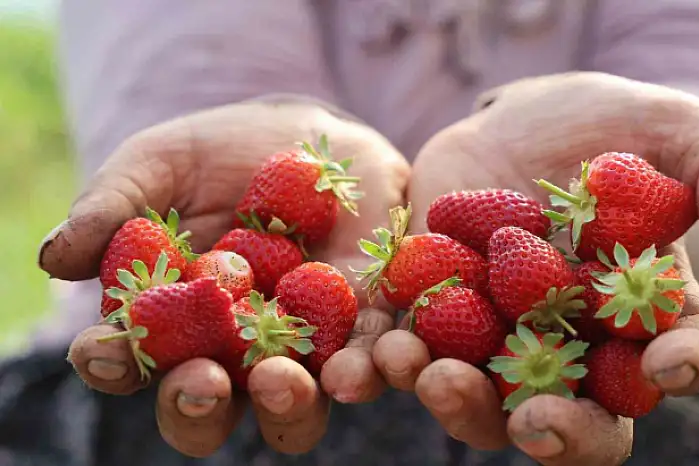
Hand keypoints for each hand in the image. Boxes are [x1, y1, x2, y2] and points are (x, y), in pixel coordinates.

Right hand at [38, 101, 409, 456]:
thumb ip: (112, 208)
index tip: (103, 348)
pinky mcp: (362, 330)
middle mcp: (230, 352)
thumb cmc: (219, 154)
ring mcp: (299, 349)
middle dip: (196, 405)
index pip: (131, 360)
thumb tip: (52, 258)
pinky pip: (364, 364)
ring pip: (287, 406)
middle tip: (199, 383)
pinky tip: (356, 368)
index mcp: (170, 323)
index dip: (113, 363)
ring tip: (278, 381)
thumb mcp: (159, 164)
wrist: (309, 138)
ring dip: (282, 405)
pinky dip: (362, 373)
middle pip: (206, 405)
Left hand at [373, 72, 698, 464]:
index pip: (677, 358)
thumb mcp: (674, 130)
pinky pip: (414, 352)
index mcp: (644, 316)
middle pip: (576, 415)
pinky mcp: (435, 315)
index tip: (671, 364)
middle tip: (535, 419)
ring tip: (433, 374)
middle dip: (558, 428)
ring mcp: (500, 338)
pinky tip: (378, 354)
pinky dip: (393, 362)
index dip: (682, 367)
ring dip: (460, 401)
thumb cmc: (610, 129)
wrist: (520, 121)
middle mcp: (575, 346)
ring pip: (486, 399)